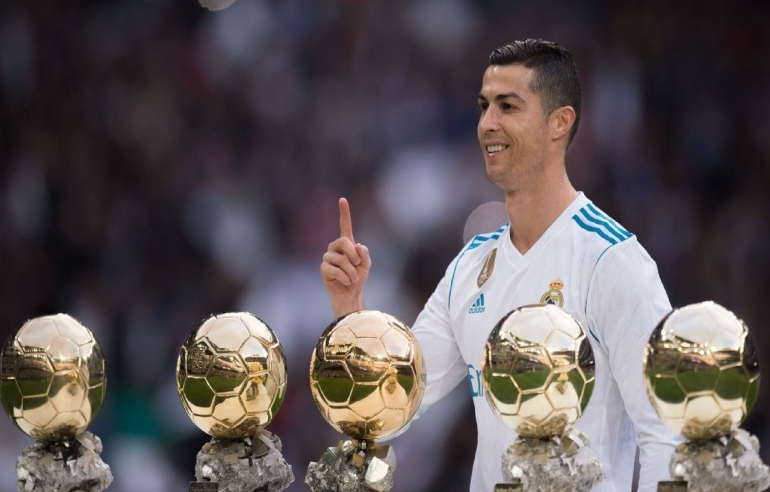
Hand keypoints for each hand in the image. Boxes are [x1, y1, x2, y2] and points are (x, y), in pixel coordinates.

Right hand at [320, 198, 370, 317]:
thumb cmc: (358, 278)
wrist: (351, 294)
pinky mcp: (324, 269)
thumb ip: (364, 254)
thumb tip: (356, 245)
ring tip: (353, 278)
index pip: (345, 226)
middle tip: (357, 265)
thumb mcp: (366, 264)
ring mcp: (328, 258)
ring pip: (341, 259)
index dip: (344, 213)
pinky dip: (345, 277)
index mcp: (346, 244)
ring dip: (351, 271)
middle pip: (343, 242)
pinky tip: (346, 281)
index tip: (342, 200)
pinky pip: (336, 270)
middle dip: (353, 255)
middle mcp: (335, 248)